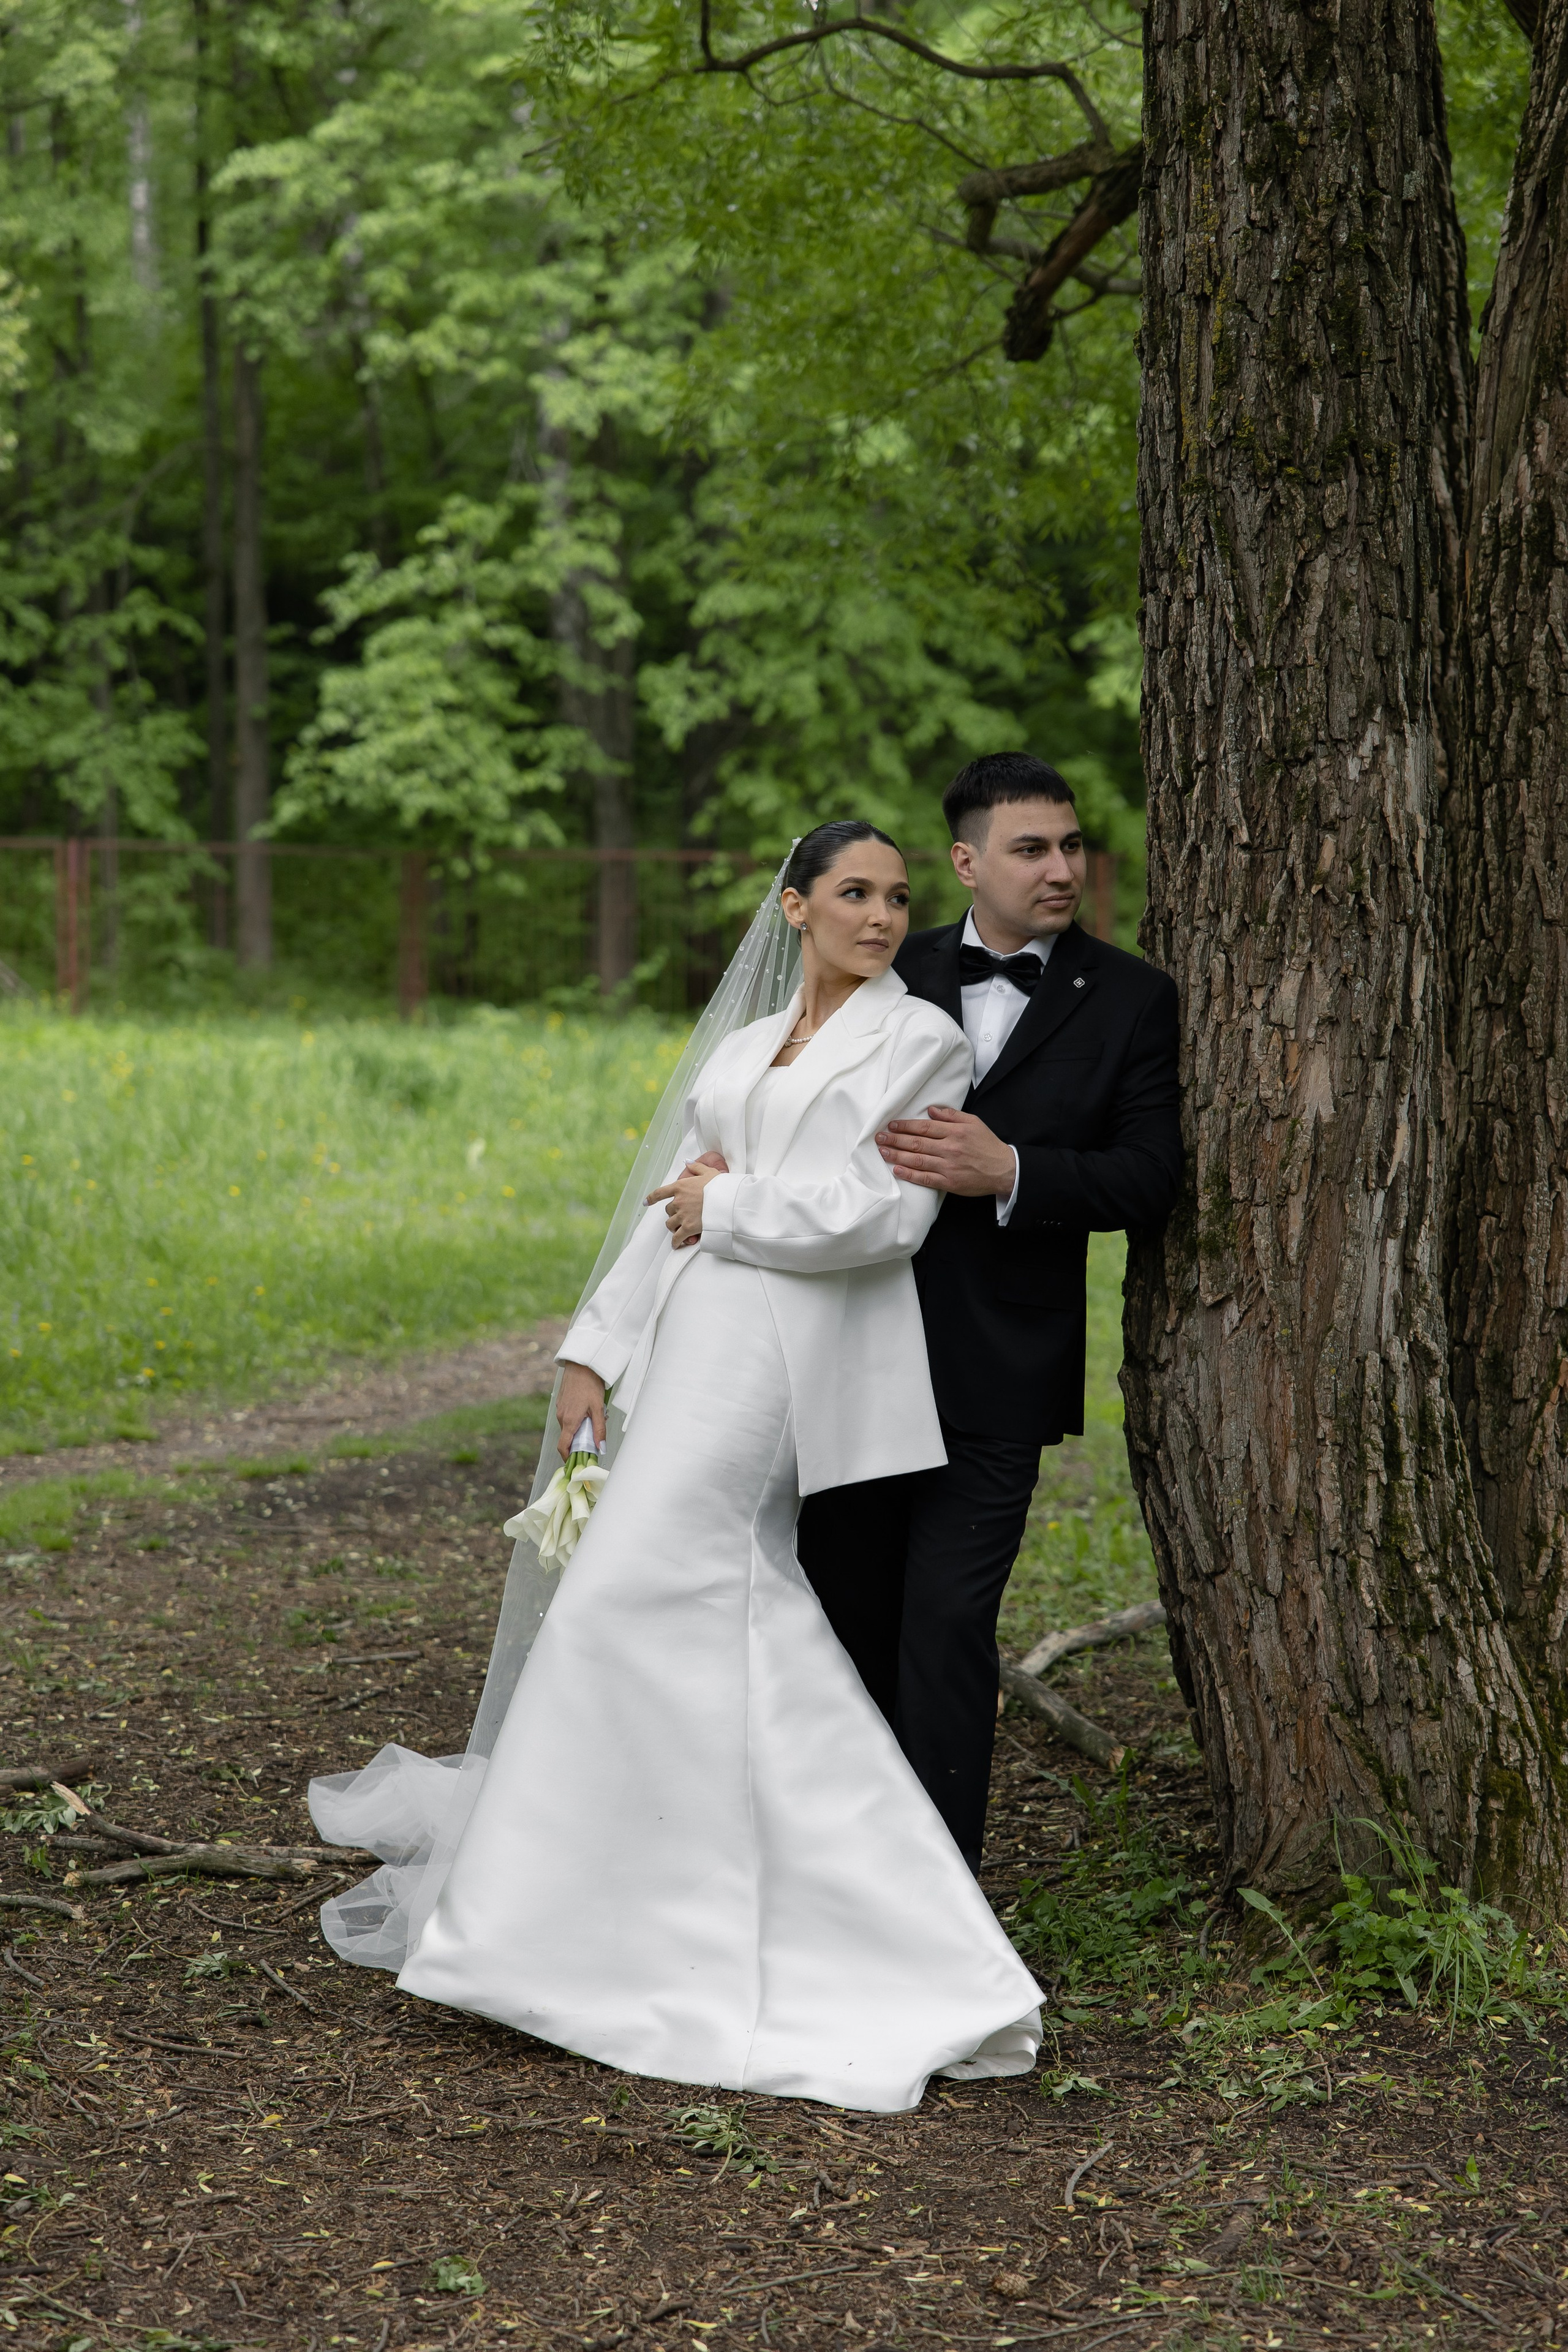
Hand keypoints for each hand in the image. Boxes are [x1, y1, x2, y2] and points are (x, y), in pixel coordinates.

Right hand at [555, 1360, 605, 1460]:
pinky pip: (568, 1417)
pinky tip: (588, 1409)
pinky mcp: (561, 1403)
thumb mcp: (598, 1408)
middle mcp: (561, 1417)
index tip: (576, 1461)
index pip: (563, 1446)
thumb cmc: (590, 1385)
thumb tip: (601, 1448)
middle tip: (595, 1434)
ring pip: (570, 1426)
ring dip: (580, 1427)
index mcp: (569, 1421)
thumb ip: (599, 1429)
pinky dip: (577, 1418)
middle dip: (581, 1439)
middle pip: (569, 1437)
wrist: (581, 1365)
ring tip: (594, 1417)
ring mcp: (560, 1410)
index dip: (568, 1457)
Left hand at [646, 1157, 725, 1247]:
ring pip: (670, 1223)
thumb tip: (687, 1162)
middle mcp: (679, 1201)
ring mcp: (682, 1215)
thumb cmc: (720, 1187)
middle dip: (673, 1213)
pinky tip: (676, 1244)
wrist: (727, 1201)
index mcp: (681, 1187)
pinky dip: (675, 1242)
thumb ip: (696, 1167)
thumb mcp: (709, 1172)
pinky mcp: (688, 1227)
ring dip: (673, 1226)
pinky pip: (677, 1237)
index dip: (651, 1198)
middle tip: (680, 1216)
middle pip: (668, 1210)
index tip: (647, 1202)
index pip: (660, 1193)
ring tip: (678, 1229)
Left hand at [876, 1104, 1015, 1196]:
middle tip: (879, 1137)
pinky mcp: (949, 1182)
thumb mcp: (974, 1122)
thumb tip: (931, 1110)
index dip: (905, 1125)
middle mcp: (950, 1148)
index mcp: (955, 1132)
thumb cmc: (988, 1145)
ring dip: (897, 1154)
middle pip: (917, 1142)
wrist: (1004, 1170)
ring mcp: (948, 1166)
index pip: (924, 1127)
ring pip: (918, 1160)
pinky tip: (897, 1169)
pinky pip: (925, 1178)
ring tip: (882, 1150)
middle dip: (895, 1139)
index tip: (891, 1125)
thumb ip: (952, 1115)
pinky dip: (910, 1174)